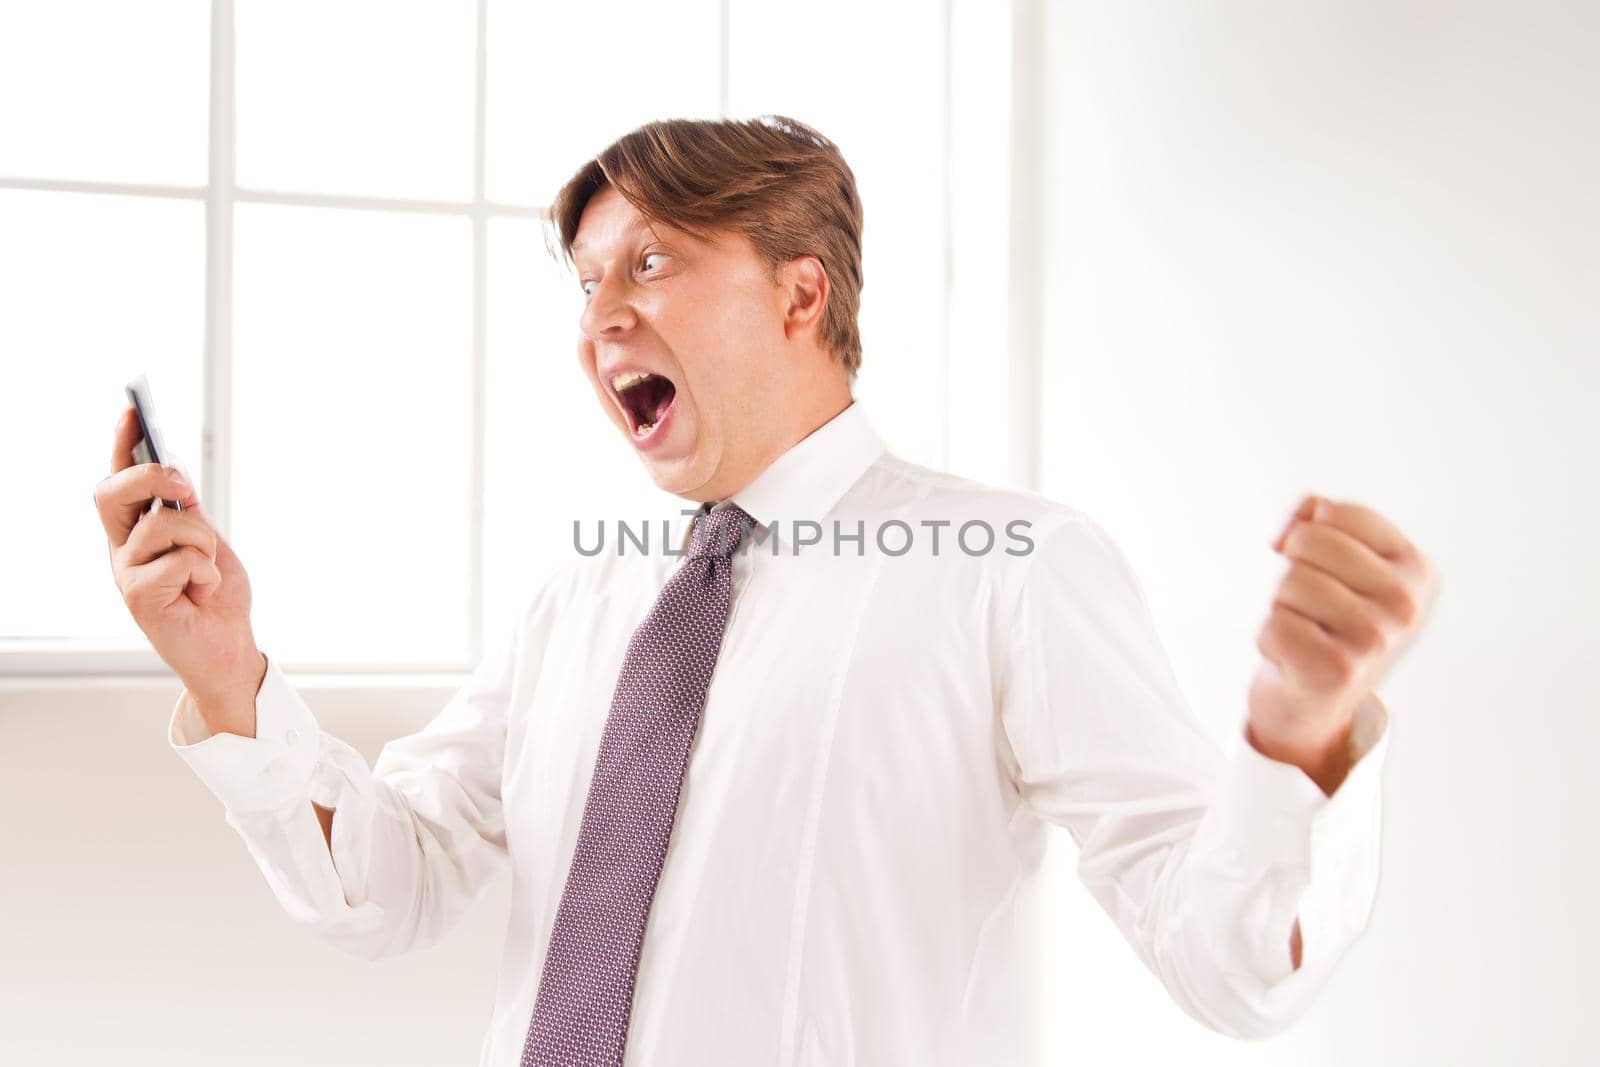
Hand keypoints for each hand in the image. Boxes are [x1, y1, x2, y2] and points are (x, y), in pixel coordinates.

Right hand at [94, 407, 265, 735]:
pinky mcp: (137, 599)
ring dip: (202, 543)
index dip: (121, 443)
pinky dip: (204, 574)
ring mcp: (125, 573)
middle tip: (188, 490)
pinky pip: (179, 561)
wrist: (229, 650)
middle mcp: (122, 549)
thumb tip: (173, 473)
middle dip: (154, 476)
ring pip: (162, 524)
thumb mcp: (206, 542)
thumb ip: (186, 512)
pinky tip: (201, 593)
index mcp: (136, 532)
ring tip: (205, 571)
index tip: (132, 408)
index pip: (118, 479)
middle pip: (112, 490)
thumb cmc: (215, 597)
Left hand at [1248, 494, 1437, 789]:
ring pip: (1288, 584)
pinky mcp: (1339, 671)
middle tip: (1308, 608)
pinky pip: (1273, 626)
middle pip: (1308, 543)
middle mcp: (1407, 604)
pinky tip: (1294, 661)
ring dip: (1281, 609)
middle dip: (1292, 571)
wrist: (1313, 703)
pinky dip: (1269, 642)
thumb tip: (1311, 506)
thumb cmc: (1321, 623)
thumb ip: (1317, 520)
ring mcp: (1377, 639)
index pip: (1334, 513)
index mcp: (1415, 569)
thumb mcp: (1333, 565)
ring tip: (1305, 634)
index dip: (1305, 533)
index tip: (1317, 565)